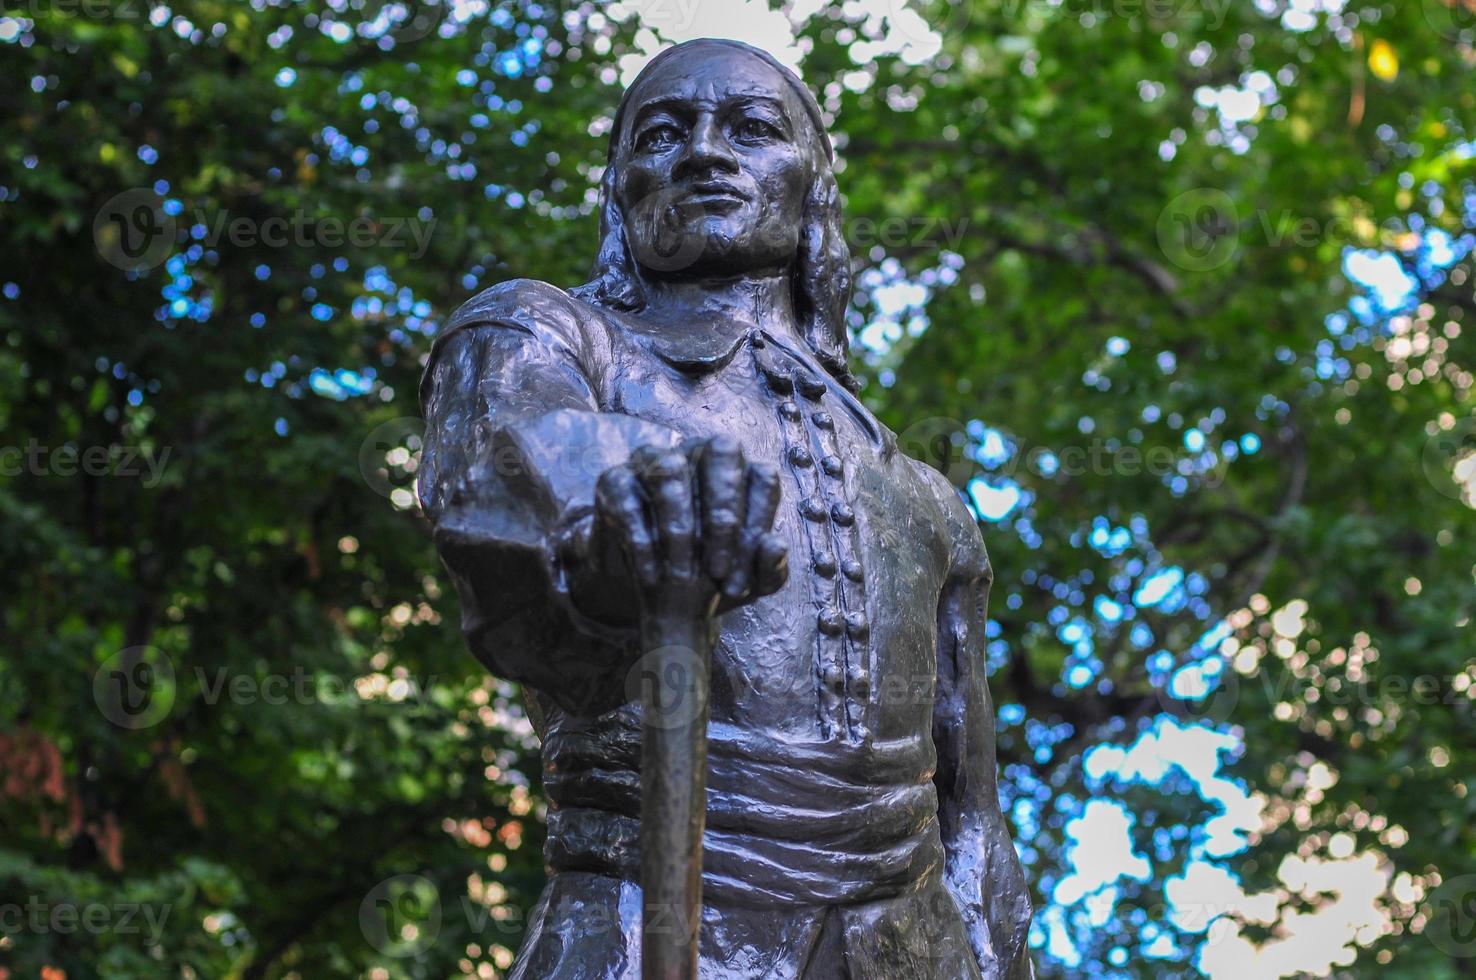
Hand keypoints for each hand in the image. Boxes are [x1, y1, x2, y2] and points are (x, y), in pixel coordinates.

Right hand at [588, 435, 787, 623]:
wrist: (651, 593)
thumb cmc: (707, 575)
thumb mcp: (744, 583)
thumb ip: (769, 570)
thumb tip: (774, 544)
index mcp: (739, 472)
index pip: (762, 476)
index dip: (758, 525)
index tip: (741, 579)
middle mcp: (699, 455)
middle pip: (722, 449)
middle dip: (723, 513)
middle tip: (717, 569)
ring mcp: (654, 462)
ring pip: (670, 470)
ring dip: (680, 528)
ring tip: (682, 576)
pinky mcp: (615, 480)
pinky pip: (628, 498)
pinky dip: (642, 541)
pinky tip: (652, 575)